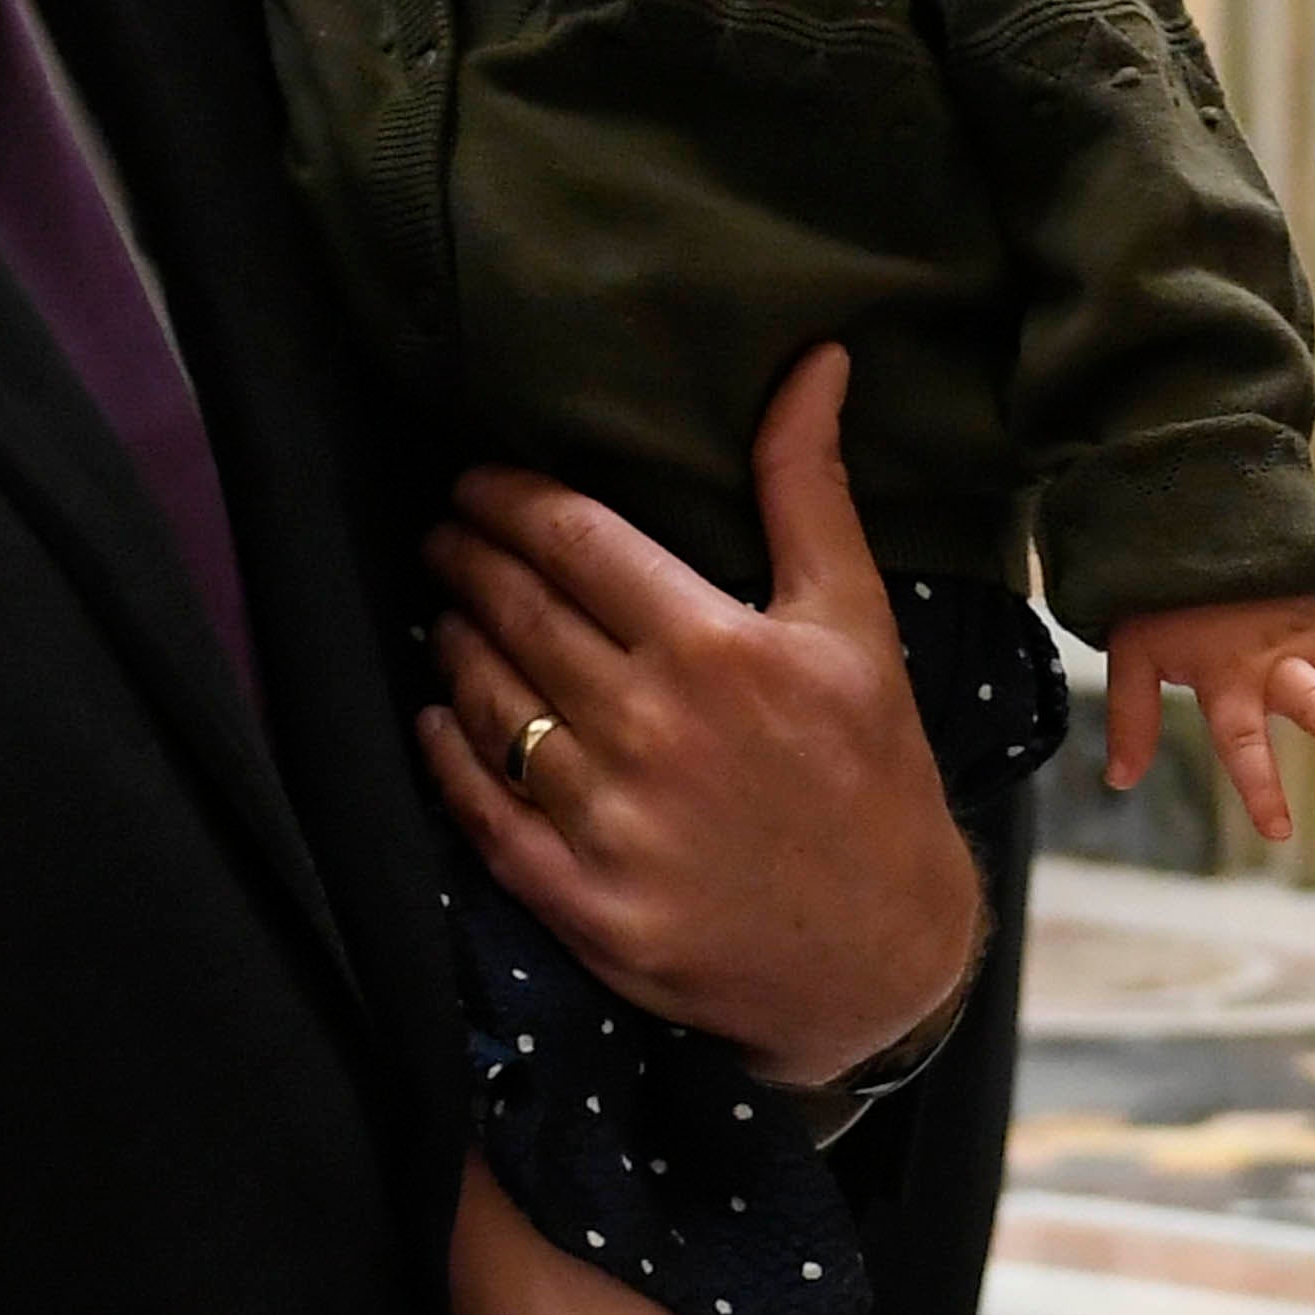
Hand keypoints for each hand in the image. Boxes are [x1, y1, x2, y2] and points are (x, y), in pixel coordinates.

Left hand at [424, 344, 985, 1084]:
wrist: (883, 954)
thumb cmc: (873, 773)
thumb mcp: (857, 622)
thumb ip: (811, 489)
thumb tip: (816, 361)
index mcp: (716, 646)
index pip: (571, 541)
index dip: (506, 499)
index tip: (475, 482)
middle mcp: (653, 728)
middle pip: (516, 613)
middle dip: (465, 560)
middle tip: (440, 535)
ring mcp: (611, 820)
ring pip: (488, 703)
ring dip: (452, 646)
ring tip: (444, 613)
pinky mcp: (582, 900)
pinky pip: (481, 810)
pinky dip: (443, 756)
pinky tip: (432, 717)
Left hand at [1103, 595, 1314, 847]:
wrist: (1197, 523)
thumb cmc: (1162, 600)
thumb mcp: (1133, 655)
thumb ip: (1132, 719)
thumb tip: (1120, 780)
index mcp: (1225, 674)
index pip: (1244, 741)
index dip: (1262, 787)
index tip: (1280, 832)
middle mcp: (1273, 661)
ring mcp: (1305, 642)